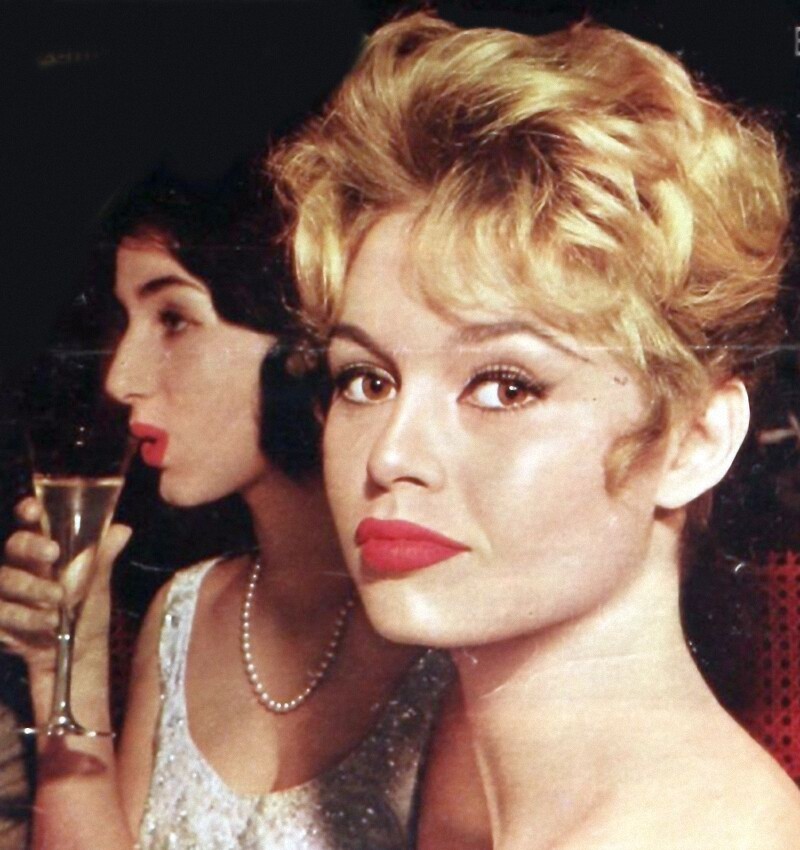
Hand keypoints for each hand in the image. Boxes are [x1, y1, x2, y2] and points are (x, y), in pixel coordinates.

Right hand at [0, 496, 130, 677]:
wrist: (80, 652)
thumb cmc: (87, 609)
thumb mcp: (98, 583)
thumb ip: (104, 556)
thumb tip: (122, 529)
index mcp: (44, 549)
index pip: (30, 522)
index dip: (28, 511)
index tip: (35, 509)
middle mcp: (21, 566)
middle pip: (13, 546)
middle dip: (32, 548)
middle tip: (54, 553)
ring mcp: (7, 593)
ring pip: (7, 581)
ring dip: (35, 591)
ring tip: (60, 603)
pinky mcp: (0, 619)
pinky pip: (1, 614)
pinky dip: (26, 620)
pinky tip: (47, 626)